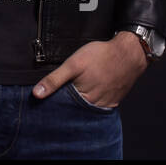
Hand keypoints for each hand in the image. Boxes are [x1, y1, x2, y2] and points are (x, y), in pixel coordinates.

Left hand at [31, 32, 147, 106]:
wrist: (129, 54)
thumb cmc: (101, 56)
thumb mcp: (73, 64)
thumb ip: (54, 80)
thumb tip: (36, 94)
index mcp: (83, 98)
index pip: (63, 108)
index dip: (53, 105)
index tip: (44, 104)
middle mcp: (94, 106)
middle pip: (75, 110)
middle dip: (65, 107)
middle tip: (55, 101)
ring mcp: (105, 104)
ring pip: (86, 109)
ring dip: (78, 106)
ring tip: (70, 97)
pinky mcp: (113, 101)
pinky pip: (98, 107)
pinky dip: (91, 103)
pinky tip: (86, 96)